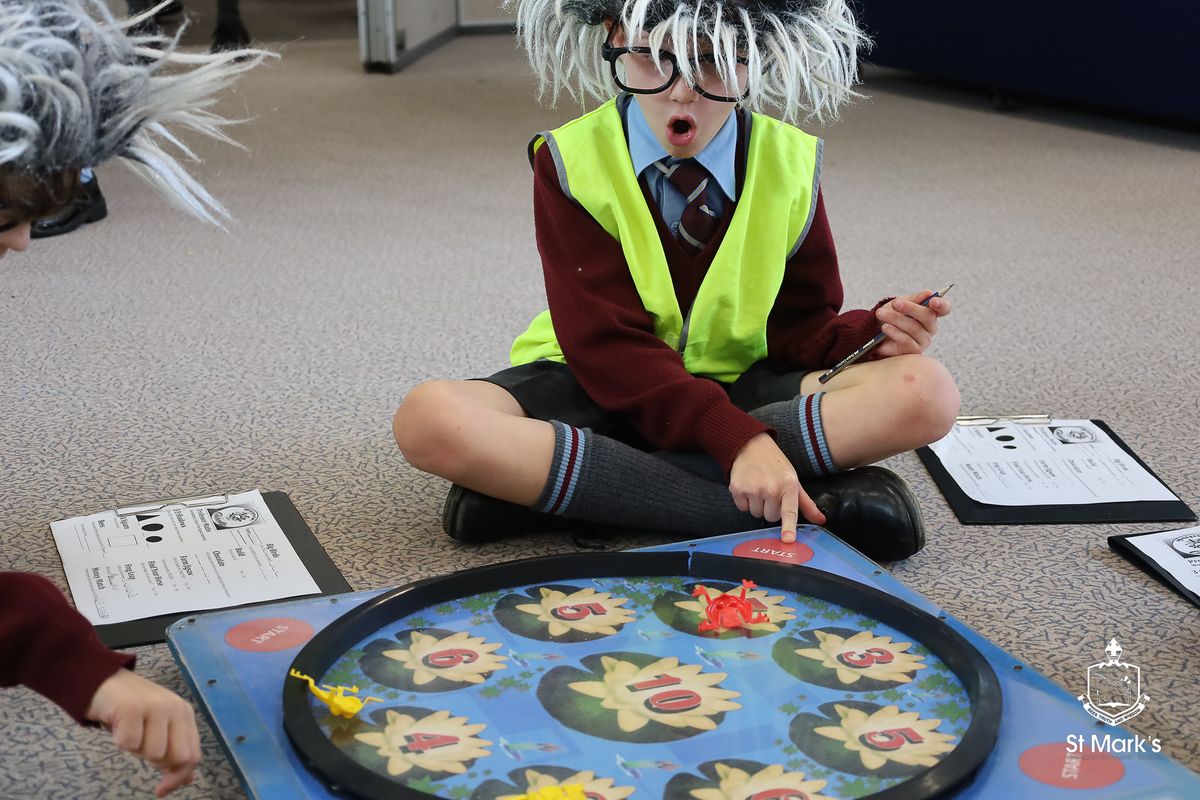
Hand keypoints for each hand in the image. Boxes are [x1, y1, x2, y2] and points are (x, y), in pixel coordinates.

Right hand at [85, 669, 200, 796]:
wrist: (101, 680)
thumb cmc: (130, 709)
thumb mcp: (158, 728)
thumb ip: (174, 748)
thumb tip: (188, 778)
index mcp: (184, 714)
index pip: (193, 756)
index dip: (178, 778)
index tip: (161, 790)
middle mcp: (175, 708)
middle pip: (177, 758)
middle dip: (156, 762)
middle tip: (139, 744)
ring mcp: (155, 706)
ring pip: (152, 753)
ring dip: (135, 749)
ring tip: (129, 730)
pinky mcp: (132, 708)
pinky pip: (129, 744)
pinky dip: (119, 740)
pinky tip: (117, 724)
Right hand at [729, 433, 825, 543]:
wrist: (750, 445)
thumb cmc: (774, 464)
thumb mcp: (793, 480)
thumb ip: (806, 503)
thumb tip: (821, 520)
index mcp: (788, 486)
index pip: (790, 511)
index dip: (789, 527)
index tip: (788, 540)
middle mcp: (771, 488)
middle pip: (771, 517)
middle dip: (770, 508)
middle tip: (770, 492)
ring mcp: (753, 489)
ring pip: (756, 514)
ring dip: (757, 505)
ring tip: (758, 488)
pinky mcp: (738, 489)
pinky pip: (742, 508)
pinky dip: (744, 501)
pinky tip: (748, 487)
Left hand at [873, 289, 951, 357]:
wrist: (876, 332)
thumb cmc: (892, 315)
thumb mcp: (900, 303)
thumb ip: (914, 299)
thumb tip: (928, 293)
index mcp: (931, 313)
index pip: (944, 309)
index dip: (941, 304)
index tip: (933, 300)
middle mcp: (931, 328)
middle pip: (928, 316)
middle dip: (910, 308)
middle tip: (895, 303)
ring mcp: (924, 340)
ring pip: (914, 328)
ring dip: (896, 319)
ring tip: (881, 314)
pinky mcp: (914, 351)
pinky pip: (906, 340)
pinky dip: (894, 332)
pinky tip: (885, 327)